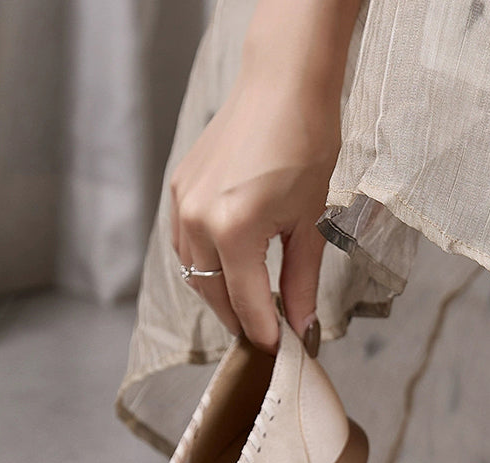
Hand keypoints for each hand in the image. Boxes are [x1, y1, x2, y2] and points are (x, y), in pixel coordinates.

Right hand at [170, 70, 340, 354]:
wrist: (282, 85)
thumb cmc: (305, 145)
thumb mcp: (310, 222)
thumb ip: (301, 280)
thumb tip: (303, 325)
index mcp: (234, 231)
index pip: (247, 304)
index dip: (266, 333)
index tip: (281, 351)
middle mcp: (199, 220)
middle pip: (214, 295)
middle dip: (241, 320)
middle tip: (267, 335)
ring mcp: (183, 203)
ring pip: (194, 273)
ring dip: (219, 295)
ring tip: (249, 308)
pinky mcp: (179, 188)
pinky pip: (186, 244)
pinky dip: (205, 265)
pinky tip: (228, 271)